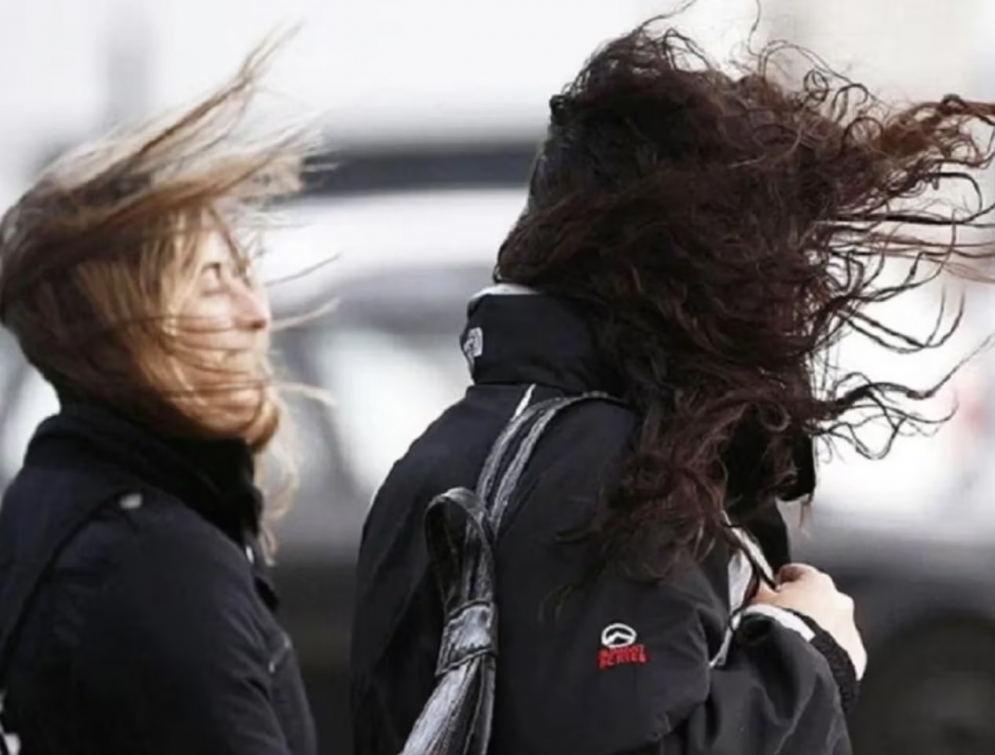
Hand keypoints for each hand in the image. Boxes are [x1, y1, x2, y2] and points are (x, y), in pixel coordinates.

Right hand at [751, 563, 866, 677]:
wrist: (797, 667)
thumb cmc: (777, 629)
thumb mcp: (757, 600)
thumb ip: (762, 588)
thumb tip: (759, 584)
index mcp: (817, 581)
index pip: (799, 573)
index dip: (782, 581)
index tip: (773, 590)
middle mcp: (840, 602)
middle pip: (821, 599)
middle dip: (806, 607)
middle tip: (786, 620)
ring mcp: (850, 630)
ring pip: (835, 625)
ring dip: (820, 631)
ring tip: (798, 644)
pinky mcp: (856, 657)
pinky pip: (841, 651)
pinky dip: (829, 653)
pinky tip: (812, 660)